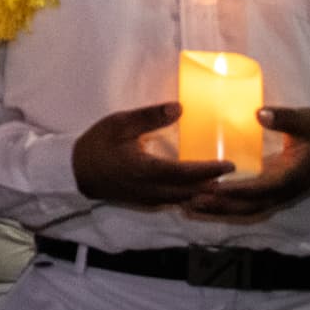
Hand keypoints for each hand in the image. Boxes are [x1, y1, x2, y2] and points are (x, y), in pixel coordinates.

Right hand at [71, 103, 234, 204]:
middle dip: (213, 185)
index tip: (230, 164)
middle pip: (191, 192)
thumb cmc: (97, 145)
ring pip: (184, 200)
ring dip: (203, 193)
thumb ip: (150, 116)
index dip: (209, 170)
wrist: (75, 171)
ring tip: (221, 182)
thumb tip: (180, 108)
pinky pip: (174, 201)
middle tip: (234, 176)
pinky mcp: (145, 201)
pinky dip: (189, 196)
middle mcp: (152, 189)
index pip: (186, 173)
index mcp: (147, 170)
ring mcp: (149, 198)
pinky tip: (196, 188)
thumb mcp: (120, 123)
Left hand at [184, 107, 309, 217]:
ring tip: (190, 205)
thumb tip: (260, 113)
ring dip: (220, 209)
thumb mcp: (307, 121)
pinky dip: (226, 205)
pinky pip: (247, 204)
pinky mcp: (270, 192)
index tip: (215, 187)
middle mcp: (283, 191)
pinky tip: (204, 202)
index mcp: (292, 175)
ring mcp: (276, 195)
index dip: (239, 189)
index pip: (263, 187)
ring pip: (246, 208)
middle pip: (249, 205)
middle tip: (191, 200)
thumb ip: (285, 118)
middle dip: (221, 205)